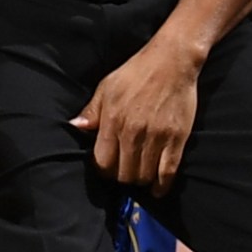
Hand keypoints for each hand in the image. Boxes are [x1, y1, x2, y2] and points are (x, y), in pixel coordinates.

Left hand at [74, 36, 198, 196]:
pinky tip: (156, 189)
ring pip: (144, 176)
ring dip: (140, 181)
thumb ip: (92, 111)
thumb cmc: (136, 72)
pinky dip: (161, 186)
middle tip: (122, 173)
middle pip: (123, 173)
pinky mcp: (176, 139)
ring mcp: (156, 137)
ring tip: (138, 177)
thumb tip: (75, 127)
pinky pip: (168, 172)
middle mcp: (133, 132)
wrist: (171, 61)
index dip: (102, 171)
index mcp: (112, 120)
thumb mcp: (107, 87)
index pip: (103, 161)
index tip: (105, 169)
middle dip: (120, 178)